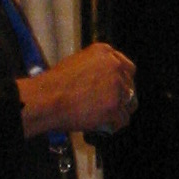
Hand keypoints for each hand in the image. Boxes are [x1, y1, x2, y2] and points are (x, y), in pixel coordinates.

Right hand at [17, 43, 136, 139]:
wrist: (48, 99)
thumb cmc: (55, 83)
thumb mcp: (77, 62)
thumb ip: (95, 67)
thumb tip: (102, 79)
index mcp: (105, 53)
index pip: (126, 67)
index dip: (123, 80)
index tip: (118, 88)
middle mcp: (114, 67)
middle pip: (130, 85)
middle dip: (122, 96)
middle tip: (111, 104)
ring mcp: (116, 88)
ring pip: (129, 103)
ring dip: (119, 111)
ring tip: (106, 116)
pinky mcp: (114, 108)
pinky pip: (123, 120)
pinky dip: (114, 125)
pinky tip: (104, 124)